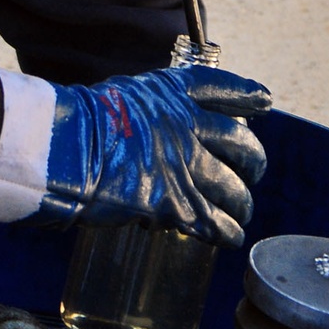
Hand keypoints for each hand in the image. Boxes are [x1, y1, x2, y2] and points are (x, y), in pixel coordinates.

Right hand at [0, 63, 270, 248]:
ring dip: (242, 202)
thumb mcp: (116, 100)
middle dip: (254, 159)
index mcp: (172, 93)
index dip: (246, 97)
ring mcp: (186, 165)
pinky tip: (230, 238)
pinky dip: (226, 232)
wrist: (64, 148)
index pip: (221, 90)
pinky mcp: (176, 204)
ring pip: (233, 188)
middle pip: (240, 143)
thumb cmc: (75, 122)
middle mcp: (188, 125)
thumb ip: (140, 114)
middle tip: (255, 170)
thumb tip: (140, 136)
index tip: (264, 102)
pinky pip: (215, 222)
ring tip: (242, 214)